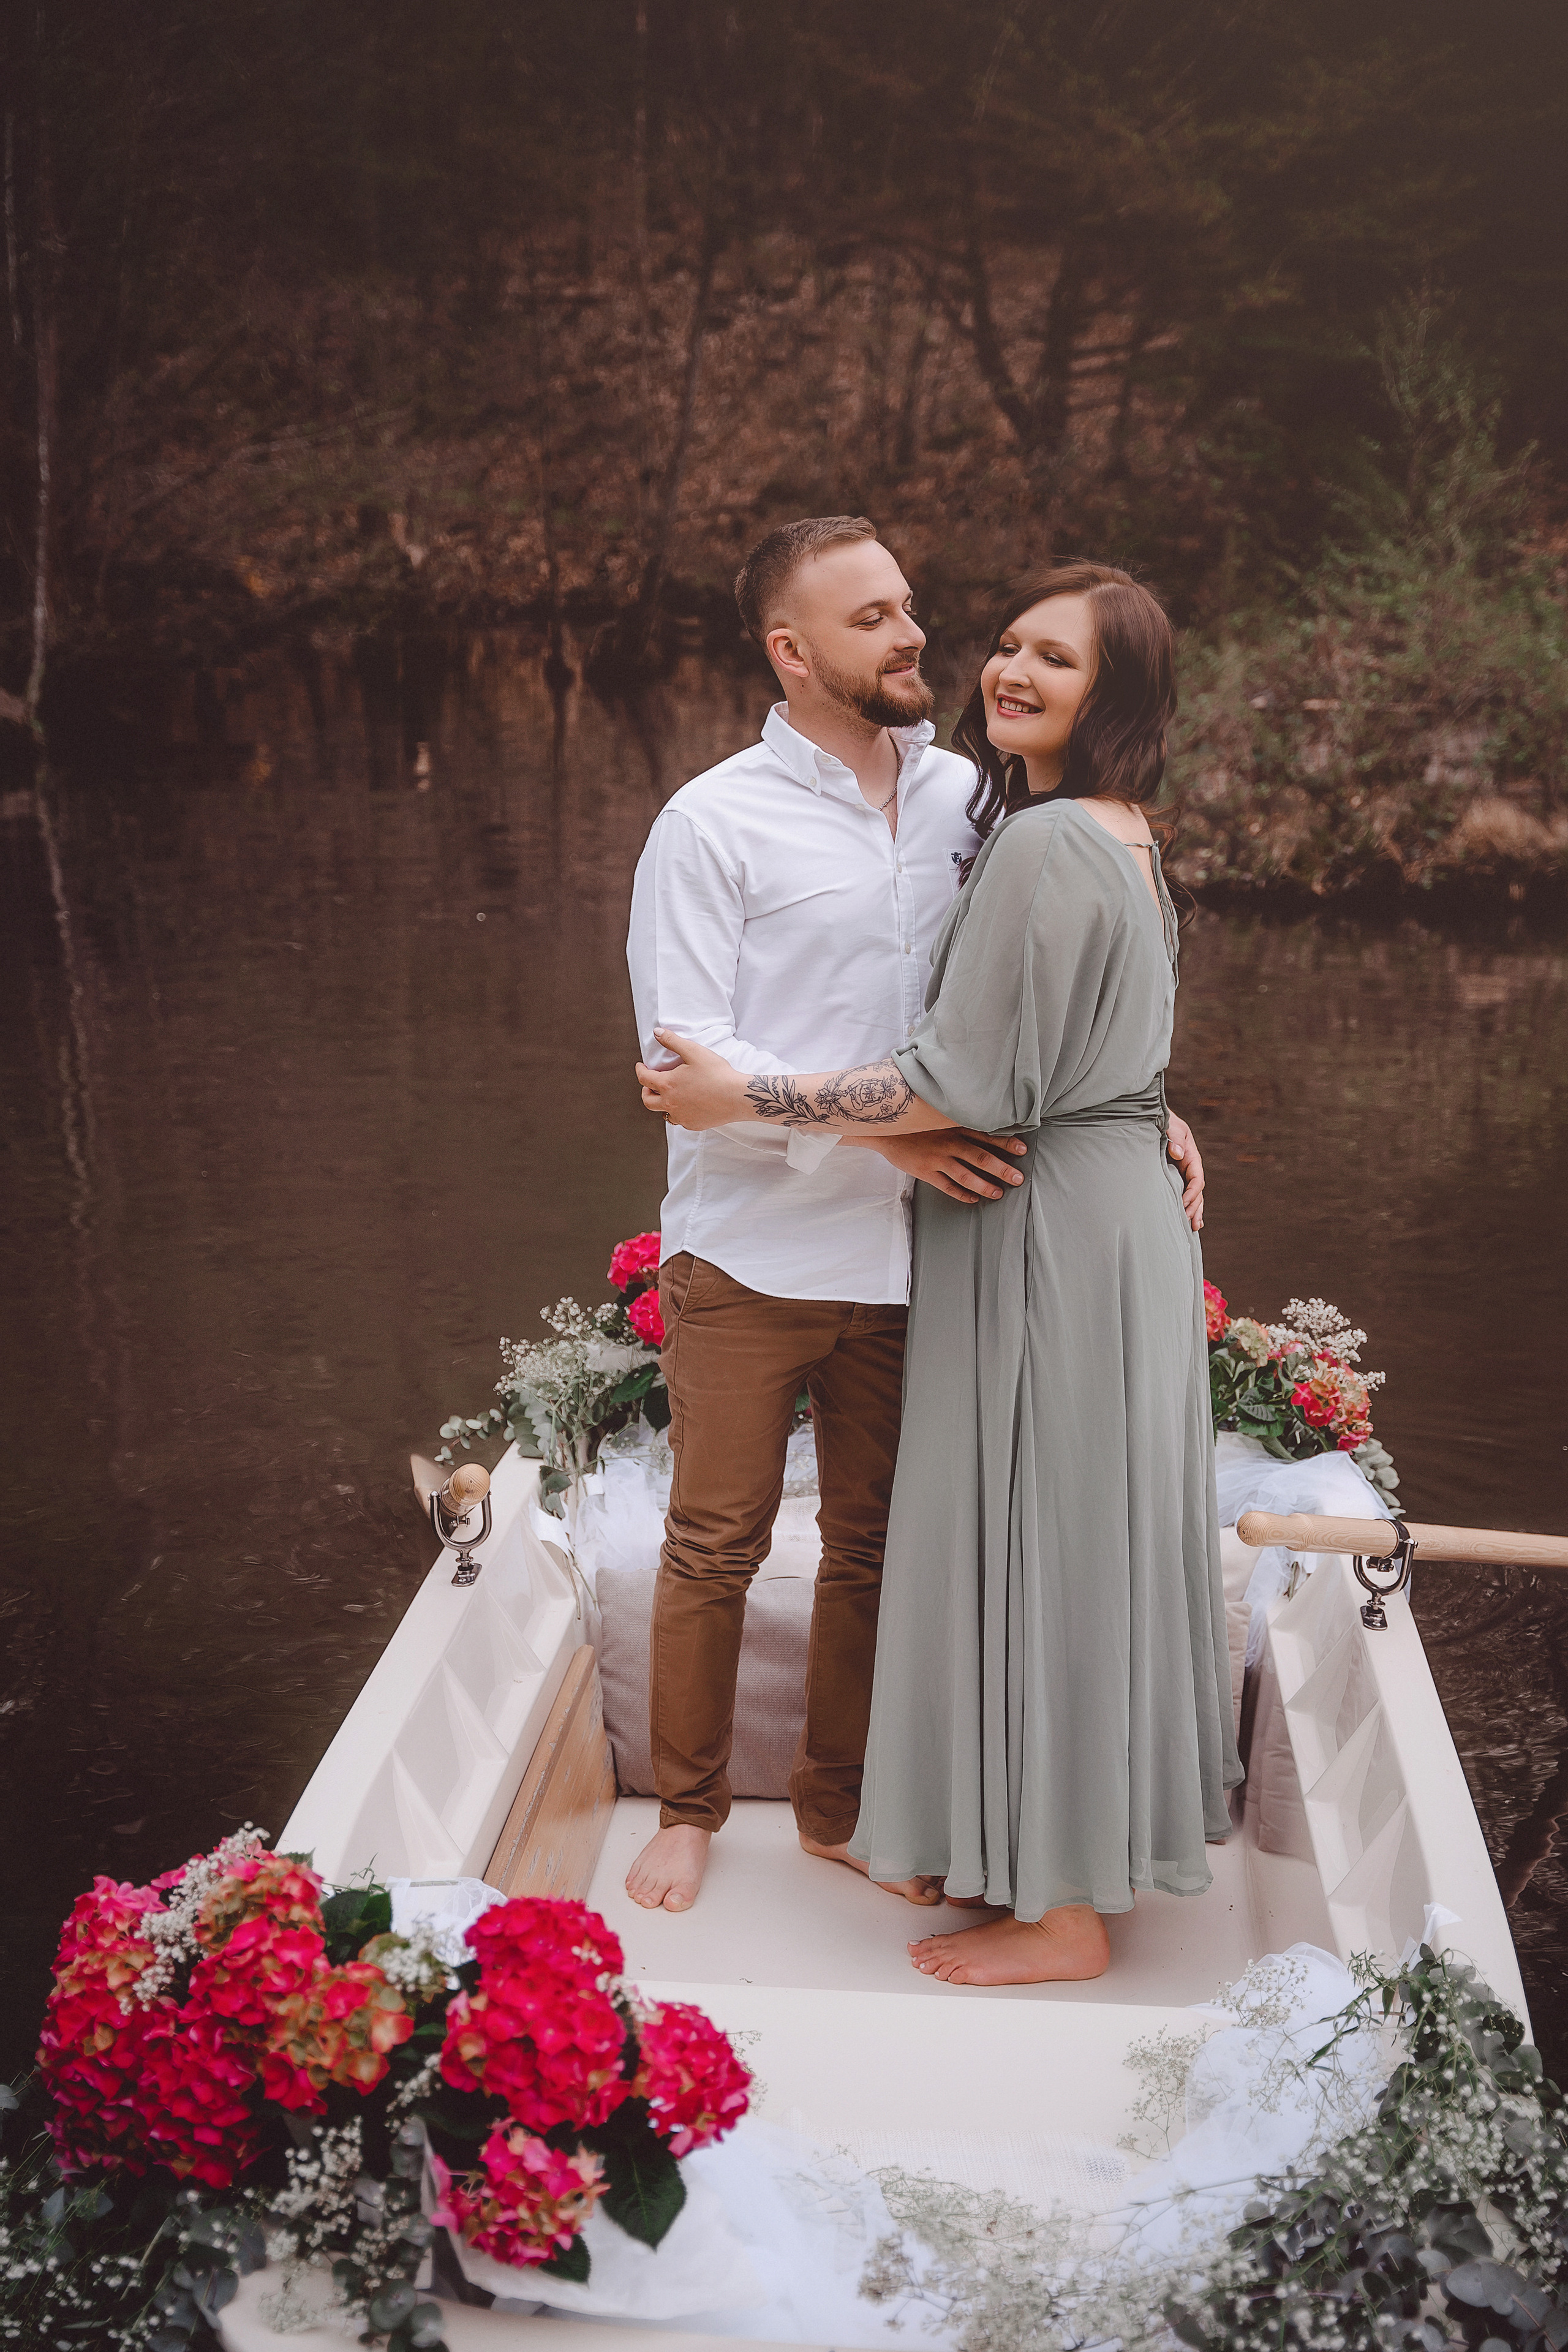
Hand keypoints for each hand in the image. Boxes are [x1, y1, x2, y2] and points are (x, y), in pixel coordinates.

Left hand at [636, 1032, 745, 1130]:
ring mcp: (682, 1117)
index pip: (644, 1079)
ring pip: (664, 1113)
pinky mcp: (693, 1125)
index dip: (640, 1070)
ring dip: (663, 1104)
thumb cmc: (717, 1074)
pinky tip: (687, 1106)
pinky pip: (681, 1120)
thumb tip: (657, 1032)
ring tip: (670, 1097)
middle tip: (650, 1086)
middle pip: (648, 1101)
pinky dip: (680, 1113)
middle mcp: (671, 1104)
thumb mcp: (693, 1051)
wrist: (737, 1096)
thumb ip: (673, 1041)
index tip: (641, 1067)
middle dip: (646, 1092)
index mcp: (668, 1085)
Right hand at [850, 1128, 1026, 1202]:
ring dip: (985, 1186)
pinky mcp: (925, 1171)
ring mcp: (937, 1158)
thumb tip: (981, 1124)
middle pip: (981, 1157)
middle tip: (1018, 1178)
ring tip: (998, 1193)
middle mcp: (949, 1142)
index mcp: (954, 1126)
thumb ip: (958, 1121)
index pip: (985, 1134)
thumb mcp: (938, 1115)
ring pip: (966, 1175)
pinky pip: (947, 1186)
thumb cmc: (915, 1121)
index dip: (1005, 1142)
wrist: (885, 1128)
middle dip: (1002, 1169)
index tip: (1022, 1149)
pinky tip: (973, 1199)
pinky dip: (961, 1194)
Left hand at [1166, 1109, 1203, 1231]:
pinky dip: (1186, 1206)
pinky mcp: (1173, 1176)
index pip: (1197, 1179)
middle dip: (1195, 1208)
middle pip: (1197, 1192)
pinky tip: (1186, 1220)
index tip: (1182, 1204)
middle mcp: (1189, 1167)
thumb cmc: (1162, 1121)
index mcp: (1192, 1156)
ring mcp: (1182, 1173)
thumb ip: (1174, 1137)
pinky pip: (1182, 1193)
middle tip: (1190, 1223)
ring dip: (1194, 1211)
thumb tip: (1178, 1153)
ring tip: (1194, 1227)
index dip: (1191, 1193)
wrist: (1152, 1118)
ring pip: (1192, 1195)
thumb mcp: (1170, 1126)